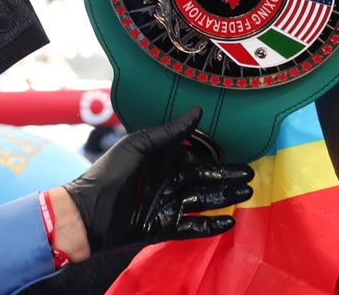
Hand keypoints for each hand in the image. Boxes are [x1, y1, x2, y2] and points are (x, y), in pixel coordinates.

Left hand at [62, 107, 254, 252]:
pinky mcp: (165, 227)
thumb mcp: (139, 145)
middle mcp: (170, 182)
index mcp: (165, 160)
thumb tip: (198, 111)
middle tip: (252, 177)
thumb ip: (170, 131)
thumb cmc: (108, 173)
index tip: (240, 157)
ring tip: (246, 194)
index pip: (199, 159)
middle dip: (229, 179)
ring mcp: (169, 205)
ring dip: (226, 198)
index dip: (219, 160)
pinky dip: (212, 226)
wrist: (87, 212)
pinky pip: (194, 226)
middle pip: (207, 180)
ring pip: (205, 201)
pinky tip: (230, 222)